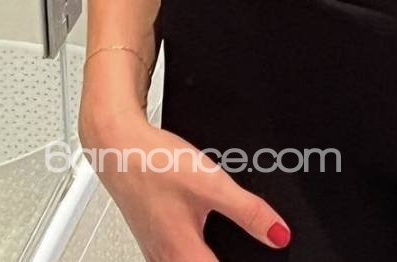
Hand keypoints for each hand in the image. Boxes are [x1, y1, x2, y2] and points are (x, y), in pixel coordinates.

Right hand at [80, 107, 291, 259]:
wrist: (117, 146)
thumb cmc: (154, 164)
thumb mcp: (213, 184)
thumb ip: (248, 211)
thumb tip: (279, 234)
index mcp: (183, 255)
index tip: (262, 255)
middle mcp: (166, 259)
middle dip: (226, 257)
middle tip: (249, 246)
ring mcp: (156, 250)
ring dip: (207, 255)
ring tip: (226, 243)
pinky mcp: (152, 237)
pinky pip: (176, 256)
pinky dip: (195, 250)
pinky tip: (202, 234)